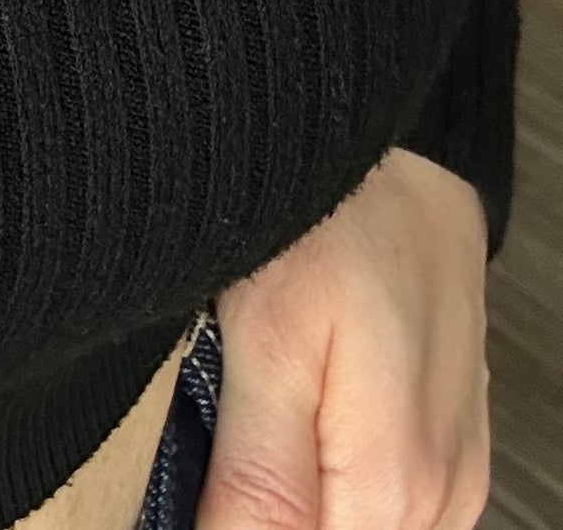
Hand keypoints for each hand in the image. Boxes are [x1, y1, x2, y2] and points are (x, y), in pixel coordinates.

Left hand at [198, 147, 490, 529]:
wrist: (397, 155)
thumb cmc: (333, 221)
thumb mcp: (268, 342)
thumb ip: (258, 478)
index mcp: (390, 492)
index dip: (228, 523)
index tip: (199, 470)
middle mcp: (437, 503)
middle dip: (260, 508)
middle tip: (216, 431)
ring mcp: (449, 478)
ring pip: (348, 522)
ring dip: (295, 493)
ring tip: (252, 409)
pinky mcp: (446, 449)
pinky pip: (378, 501)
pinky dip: (328, 474)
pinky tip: (293, 411)